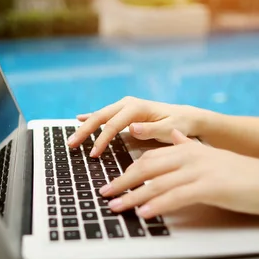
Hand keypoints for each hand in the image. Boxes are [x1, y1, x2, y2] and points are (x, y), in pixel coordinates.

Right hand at [68, 96, 208, 156]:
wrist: (187, 117)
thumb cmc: (180, 125)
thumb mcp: (170, 129)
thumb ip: (151, 129)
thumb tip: (132, 128)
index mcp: (137, 108)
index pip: (113, 125)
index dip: (102, 140)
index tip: (94, 155)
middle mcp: (128, 104)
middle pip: (101, 117)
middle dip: (85, 131)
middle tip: (72, 145)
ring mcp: (125, 106)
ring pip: (100, 115)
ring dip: (85, 127)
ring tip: (72, 140)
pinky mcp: (124, 111)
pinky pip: (105, 115)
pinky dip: (91, 118)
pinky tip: (79, 119)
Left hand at [100, 130, 258, 218]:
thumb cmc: (244, 174)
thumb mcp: (213, 156)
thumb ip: (191, 145)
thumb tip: (177, 136)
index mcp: (188, 149)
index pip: (149, 158)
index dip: (127, 171)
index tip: (111, 182)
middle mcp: (190, 156)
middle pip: (146, 167)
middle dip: (122, 182)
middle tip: (104, 195)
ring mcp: (200, 170)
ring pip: (157, 183)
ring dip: (133, 197)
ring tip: (116, 208)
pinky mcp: (211, 187)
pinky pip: (177, 196)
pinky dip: (158, 205)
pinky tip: (144, 214)